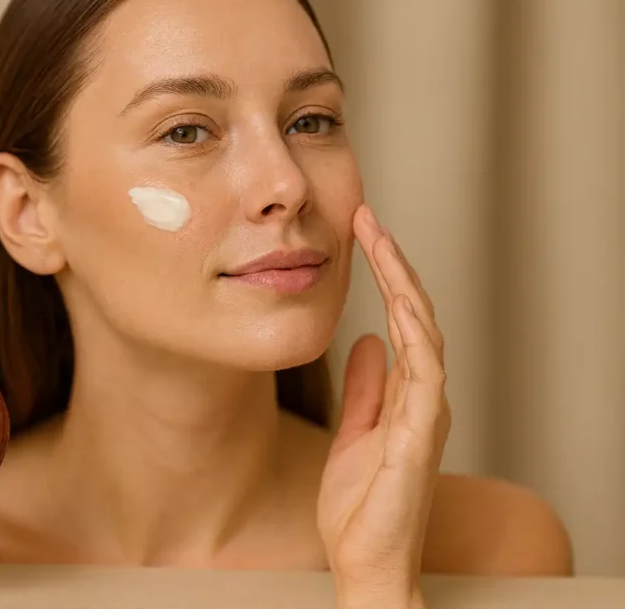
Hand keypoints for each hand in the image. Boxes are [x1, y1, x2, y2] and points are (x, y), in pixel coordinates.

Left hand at [316, 203, 449, 608]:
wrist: (364, 561)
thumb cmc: (361, 505)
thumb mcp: (355, 432)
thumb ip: (366, 389)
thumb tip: (368, 343)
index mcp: (407, 394)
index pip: (402, 320)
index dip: (386, 275)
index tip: (361, 232)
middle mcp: (423, 399)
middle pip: (416, 317)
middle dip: (393, 265)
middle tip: (367, 219)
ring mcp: (425, 417)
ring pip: (425, 337)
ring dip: (405, 288)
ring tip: (382, 245)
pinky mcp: (417, 440)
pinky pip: (424, 380)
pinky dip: (416, 340)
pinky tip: (399, 307)